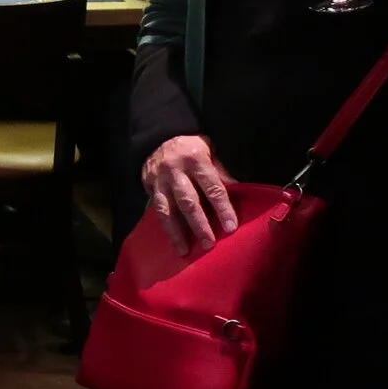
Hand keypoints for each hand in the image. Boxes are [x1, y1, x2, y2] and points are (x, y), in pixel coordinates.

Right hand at [143, 135, 237, 257]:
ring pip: (167, 209)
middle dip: (199, 224)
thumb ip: (221, 173)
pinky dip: (165, 227)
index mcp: (196, 160)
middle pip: (188, 201)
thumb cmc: (193, 149)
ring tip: (185, 250)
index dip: (222, 208)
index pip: (212, 187)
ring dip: (177, 231)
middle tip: (208, 243)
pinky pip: (156, 210)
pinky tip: (172, 241)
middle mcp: (175, 170)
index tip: (231, 226)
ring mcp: (160, 179)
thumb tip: (238, 194)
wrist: (159, 138)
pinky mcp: (149, 186)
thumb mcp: (211, 152)